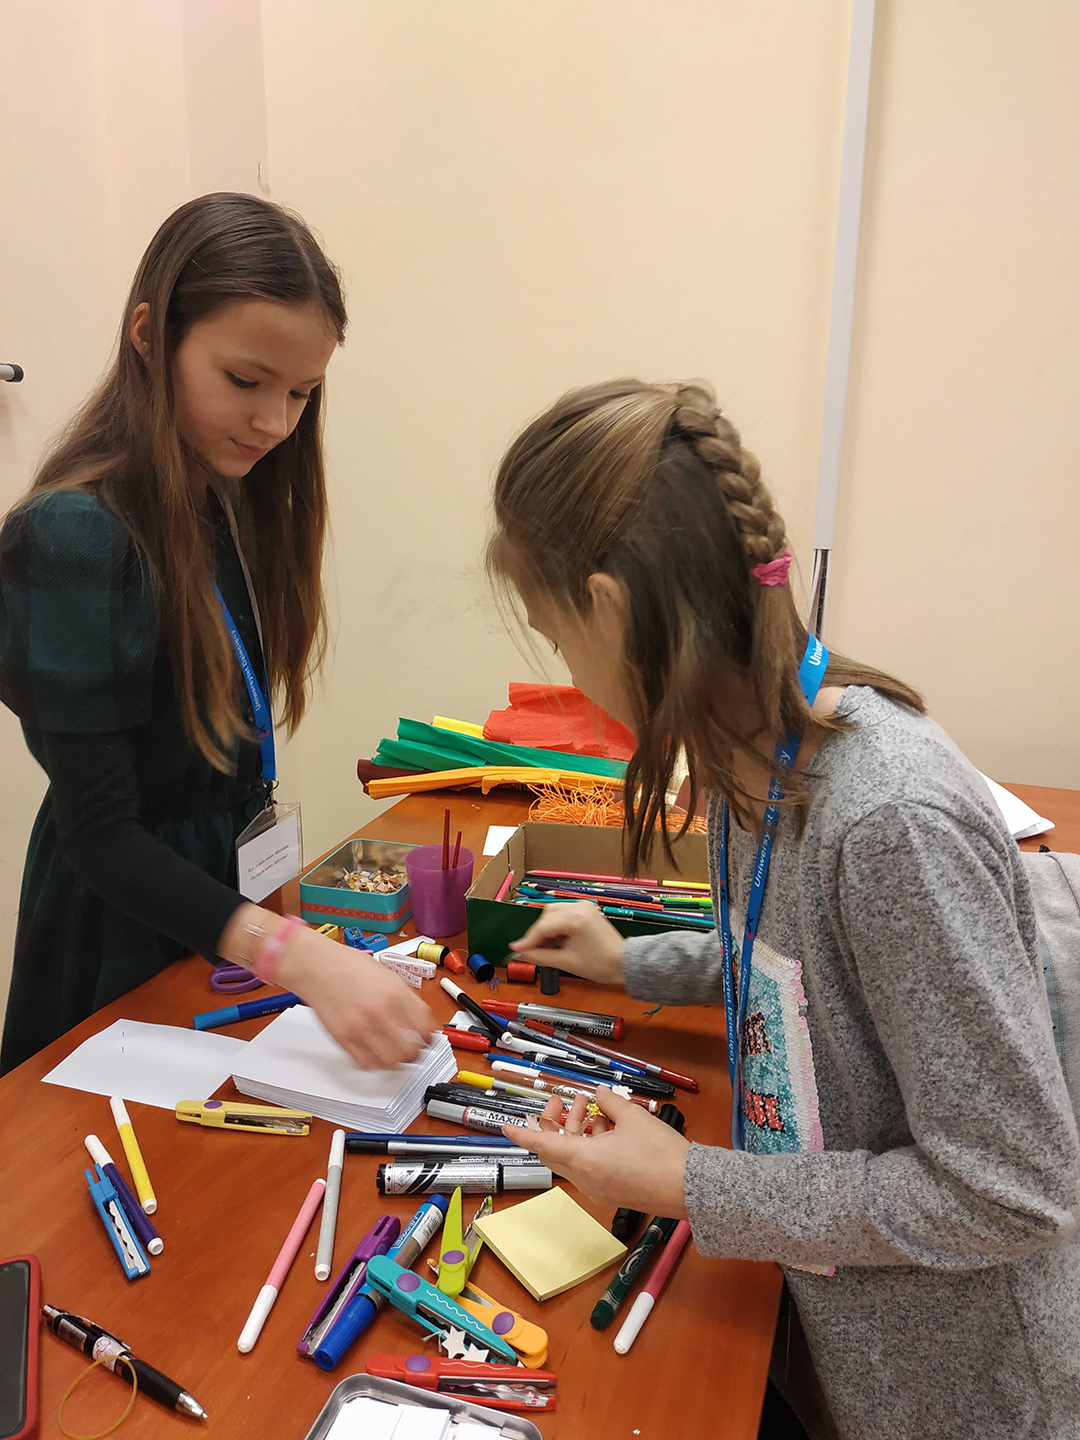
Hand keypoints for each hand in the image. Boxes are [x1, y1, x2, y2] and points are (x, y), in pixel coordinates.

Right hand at [278, 929, 433, 1069]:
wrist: (317, 966)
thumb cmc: (349, 966)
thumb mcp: (388, 974)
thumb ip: (405, 998)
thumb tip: (420, 1021)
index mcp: (397, 993)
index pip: (425, 1029)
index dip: (428, 1038)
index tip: (426, 1040)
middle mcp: (382, 1012)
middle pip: (410, 1050)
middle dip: (413, 1053)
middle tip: (410, 1050)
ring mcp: (362, 1027)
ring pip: (390, 1062)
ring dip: (394, 1061)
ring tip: (391, 1053)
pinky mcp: (344, 1038)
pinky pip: (366, 1064)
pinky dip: (373, 1063)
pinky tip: (372, 1053)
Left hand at [503, 1088, 689, 1216]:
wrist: (689, 1188)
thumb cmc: (661, 1155)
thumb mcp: (633, 1117)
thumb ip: (611, 1102)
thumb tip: (600, 1094)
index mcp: (584, 1160)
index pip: (542, 1145)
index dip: (523, 1133)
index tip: (506, 1126)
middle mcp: (586, 1178)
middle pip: (557, 1149)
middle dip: (556, 1122)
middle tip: (560, 1100)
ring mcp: (599, 1188)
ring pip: (576, 1156)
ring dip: (578, 1130)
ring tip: (590, 1106)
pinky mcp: (614, 1191)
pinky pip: (591, 1166)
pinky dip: (592, 1145)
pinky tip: (607, 1125)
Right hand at [508, 901, 624, 986]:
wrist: (624, 964)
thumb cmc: (602, 964)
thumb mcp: (566, 962)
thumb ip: (539, 956)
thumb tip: (521, 953)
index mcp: (575, 918)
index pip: (542, 927)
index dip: (528, 940)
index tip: (516, 949)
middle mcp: (579, 907)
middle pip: (546, 916)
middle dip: (537, 934)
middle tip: (530, 951)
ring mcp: (584, 907)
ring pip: (553, 914)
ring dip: (546, 930)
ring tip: (545, 948)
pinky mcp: (586, 911)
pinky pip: (563, 915)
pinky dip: (556, 927)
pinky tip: (556, 941)